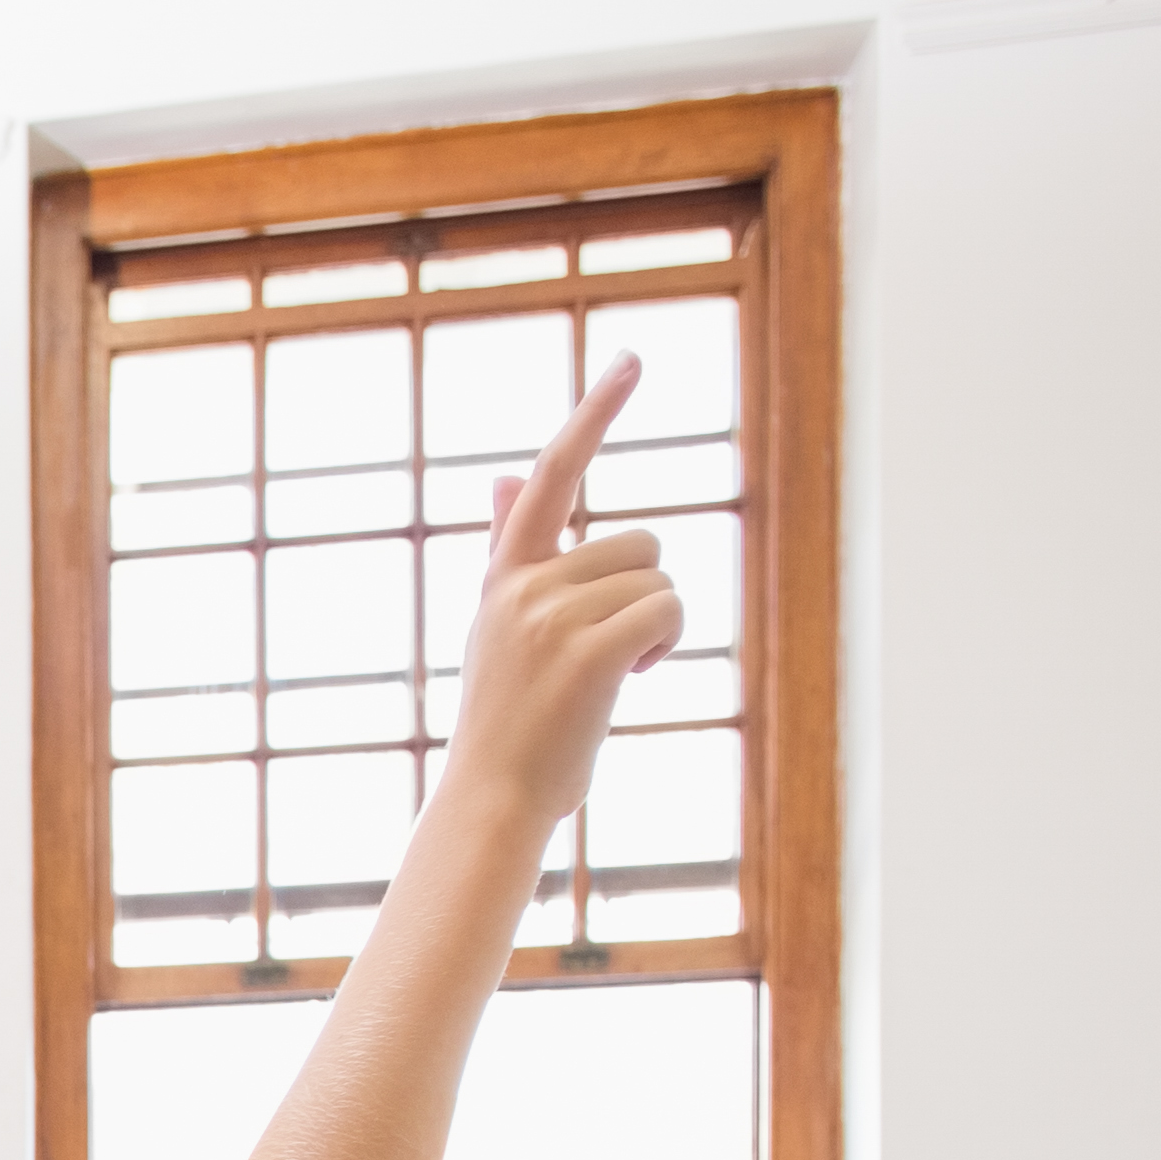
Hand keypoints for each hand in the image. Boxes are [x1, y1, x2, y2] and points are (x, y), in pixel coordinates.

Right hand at [438, 361, 680, 825]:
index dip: (595, 413)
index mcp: (506, 576)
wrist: (492, 800)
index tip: (633, 359)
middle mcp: (523, 586)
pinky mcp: (588, 650)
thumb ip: (507, 549)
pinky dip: (667, 643)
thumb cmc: (507, 722)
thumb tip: (506, 477)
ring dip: (657, 626)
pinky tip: (634, 681)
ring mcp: (552, 617)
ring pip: (659, 578)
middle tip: (609, 657)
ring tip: (615, 677)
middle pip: (638, 543)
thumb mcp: (499, 627)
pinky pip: (667, 609)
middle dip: (643, 595)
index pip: (553, 474)